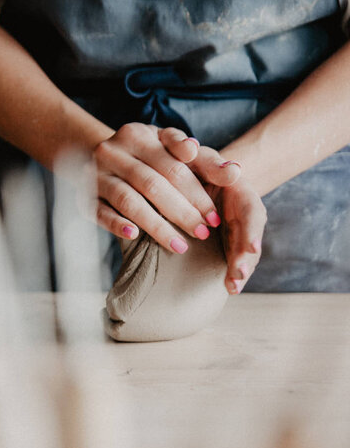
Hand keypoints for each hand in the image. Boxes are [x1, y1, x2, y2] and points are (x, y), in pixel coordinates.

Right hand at [93, 123, 239, 252]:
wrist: (94, 157)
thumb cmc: (148, 158)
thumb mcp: (174, 151)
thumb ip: (206, 162)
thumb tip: (236, 172)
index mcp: (141, 134)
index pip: (175, 166)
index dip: (198, 193)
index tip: (216, 218)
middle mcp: (116, 150)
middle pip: (154, 184)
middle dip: (183, 212)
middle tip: (203, 234)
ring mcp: (97, 173)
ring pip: (130, 200)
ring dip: (157, 225)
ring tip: (180, 246)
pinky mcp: (84, 196)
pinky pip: (101, 212)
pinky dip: (117, 224)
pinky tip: (134, 235)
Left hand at [160, 127, 266, 293]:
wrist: (195, 175)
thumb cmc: (196, 163)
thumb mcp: (201, 157)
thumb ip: (212, 162)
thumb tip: (233, 171)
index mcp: (241, 192)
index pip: (252, 211)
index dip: (253, 230)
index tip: (251, 247)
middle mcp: (244, 213)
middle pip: (250, 238)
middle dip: (246, 258)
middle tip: (238, 274)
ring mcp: (238, 229)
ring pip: (244, 253)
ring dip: (240, 271)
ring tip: (233, 288)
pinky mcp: (228, 242)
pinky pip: (233, 260)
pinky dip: (232, 275)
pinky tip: (230, 290)